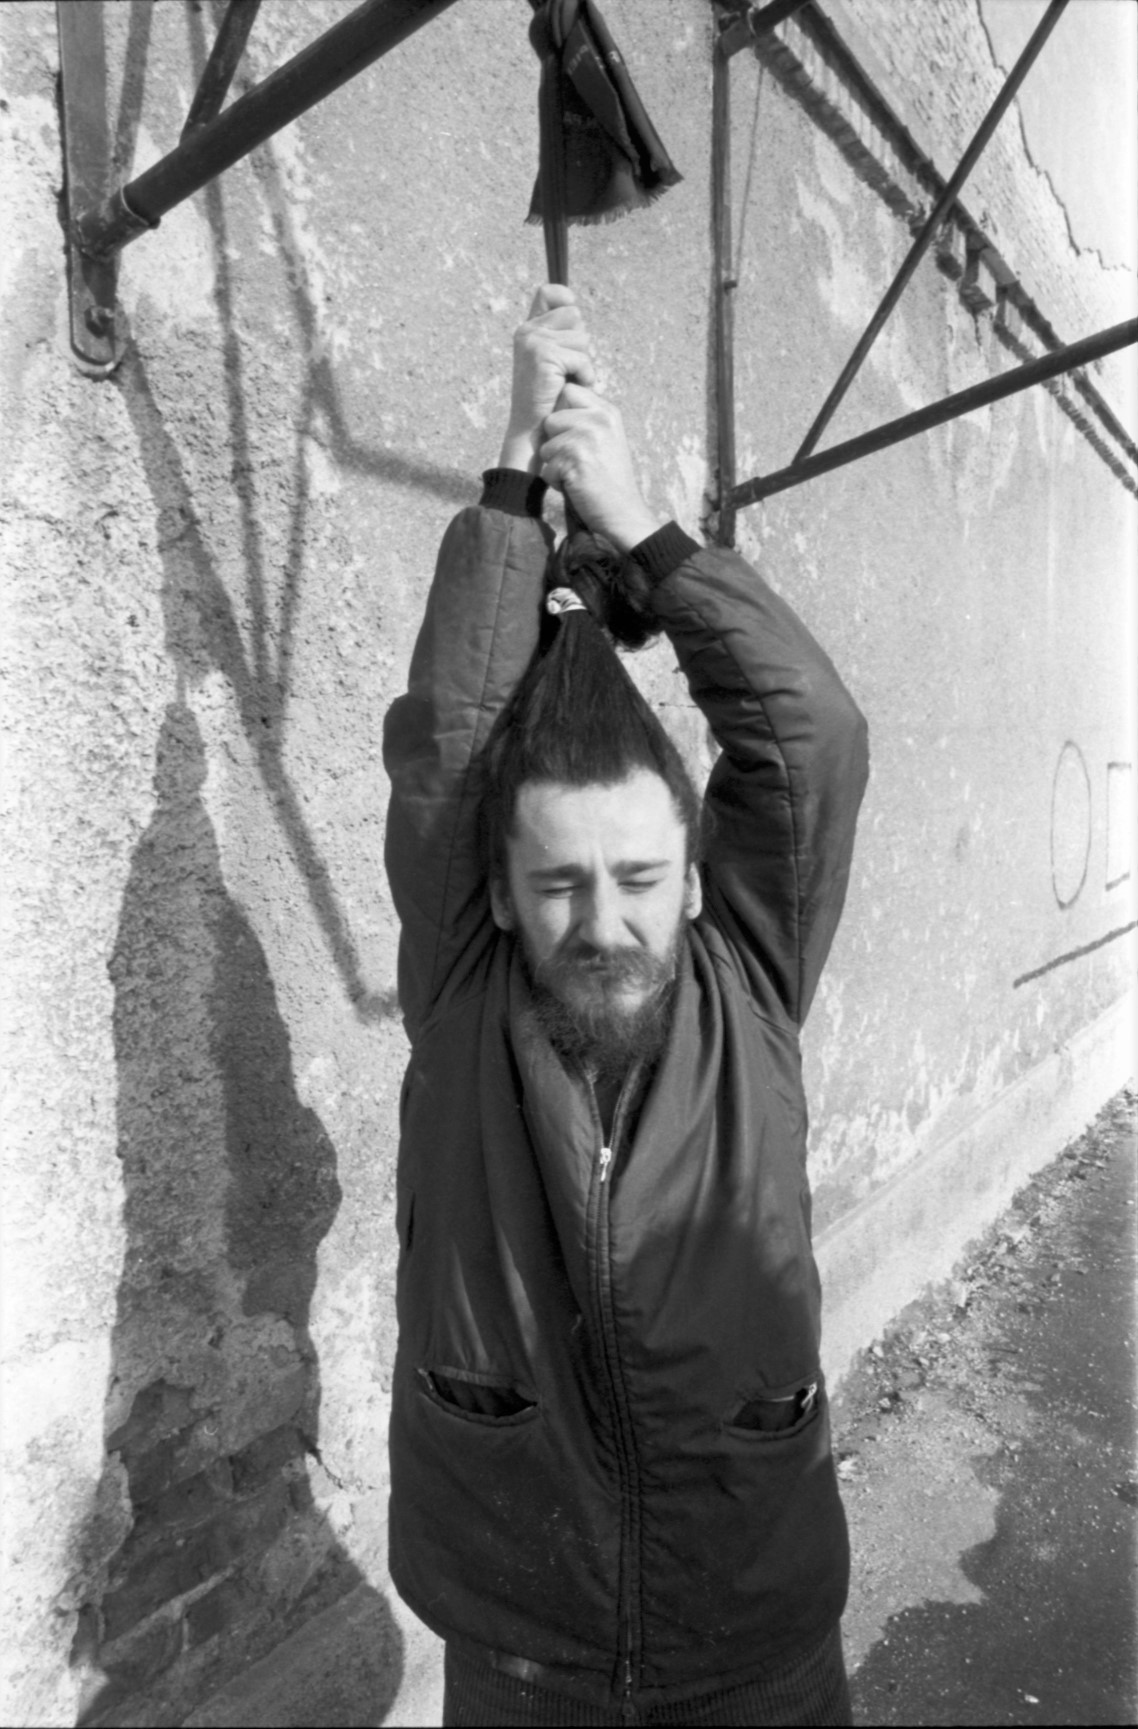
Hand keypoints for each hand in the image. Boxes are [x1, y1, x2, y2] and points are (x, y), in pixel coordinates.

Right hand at [498, 286, 595, 474]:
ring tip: (567, 380)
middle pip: (574, 315)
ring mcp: (534, 341)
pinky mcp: (544, 355)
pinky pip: (582, 357)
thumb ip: (560, 336)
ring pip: (582, 337)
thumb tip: (576, 313)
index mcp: (529, 329)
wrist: (532, 429)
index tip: (571, 324)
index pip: (550, 292)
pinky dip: (584, 375)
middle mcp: (528, 331)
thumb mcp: (553, 361)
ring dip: (583, 362)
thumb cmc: (548, 399)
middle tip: (566, 369)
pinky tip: (570, 387)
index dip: (565, 300)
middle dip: (579, 343)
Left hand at [537, 385, 661, 551]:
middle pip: (551, 419)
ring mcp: (587, 438)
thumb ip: (588, 418)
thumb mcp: (607, 438)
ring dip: (556, 465)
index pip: (569, 391)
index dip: (562, 414)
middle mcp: (599, 420)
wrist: (624, 512)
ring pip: (546, 446)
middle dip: (556, 443)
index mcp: (607, 411)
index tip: (574, 436)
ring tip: (579, 474)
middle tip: (578, 460)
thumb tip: (560, 399)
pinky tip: (577, 486)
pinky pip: (548, 468)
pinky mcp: (575, 460)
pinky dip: (557, 482)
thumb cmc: (610, 478)